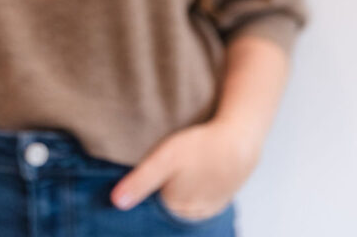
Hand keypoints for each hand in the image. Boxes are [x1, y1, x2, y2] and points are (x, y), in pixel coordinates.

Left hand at [110, 119, 258, 219]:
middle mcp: (191, 214)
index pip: (151, 203)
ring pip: (186, 201)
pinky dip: (198, 186)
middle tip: (168, 164)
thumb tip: (116, 203)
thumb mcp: (164, 158)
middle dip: (163, 188)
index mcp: (174, 207)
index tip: (149, 168)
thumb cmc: (201, 147)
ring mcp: (208, 207)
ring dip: (182, 188)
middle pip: (169, 203)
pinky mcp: (222, 197)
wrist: (241, 142)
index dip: (147, 185)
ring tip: (184, 167)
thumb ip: (140, 181)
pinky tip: (198, 171)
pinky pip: (202, 196)